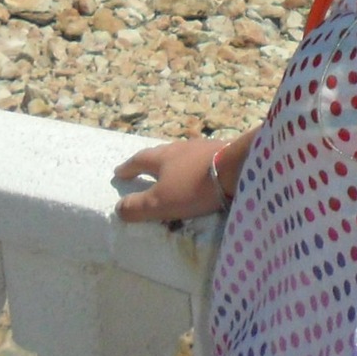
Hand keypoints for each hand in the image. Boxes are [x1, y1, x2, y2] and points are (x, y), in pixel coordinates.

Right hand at [113, 136, 232, 222]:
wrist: (238, 167)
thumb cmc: (194, 186)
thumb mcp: (160, 202)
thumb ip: (137, 206)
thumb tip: (118, 208)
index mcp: (163, 157)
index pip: (140, 160)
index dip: (128, 168)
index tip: (119, 171)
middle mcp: (182, 147)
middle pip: (162, 153)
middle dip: (152, 161)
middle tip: (145, 167)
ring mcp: (205, 147)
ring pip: (185, 154)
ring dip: (176, 162)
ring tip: (174, 170)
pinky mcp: (224, 152)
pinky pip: (204, 159)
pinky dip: (197, 166)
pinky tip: (203, 172)